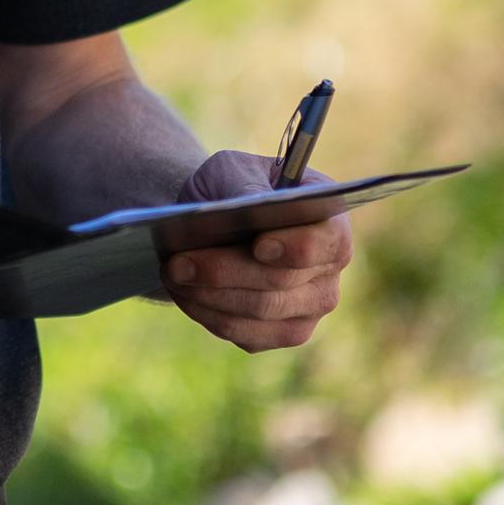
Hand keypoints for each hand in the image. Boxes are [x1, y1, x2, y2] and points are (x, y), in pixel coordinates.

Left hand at [163, 149, 352, 353]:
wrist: (218, 218)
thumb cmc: (233, 187)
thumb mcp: (234, 170)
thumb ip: (245, 186)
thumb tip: (249, 205)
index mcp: (331, 222)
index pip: (326, 242)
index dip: (296, 247)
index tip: (259, 246)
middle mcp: (330, 270)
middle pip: (282, 283)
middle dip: (224, 273)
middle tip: (177, 263)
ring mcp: (311, 307)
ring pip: (260, 313)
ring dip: (209, 296)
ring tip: (172, 274)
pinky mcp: (284, 332)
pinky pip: (247, 334)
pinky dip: (208, 314)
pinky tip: (183, 293)